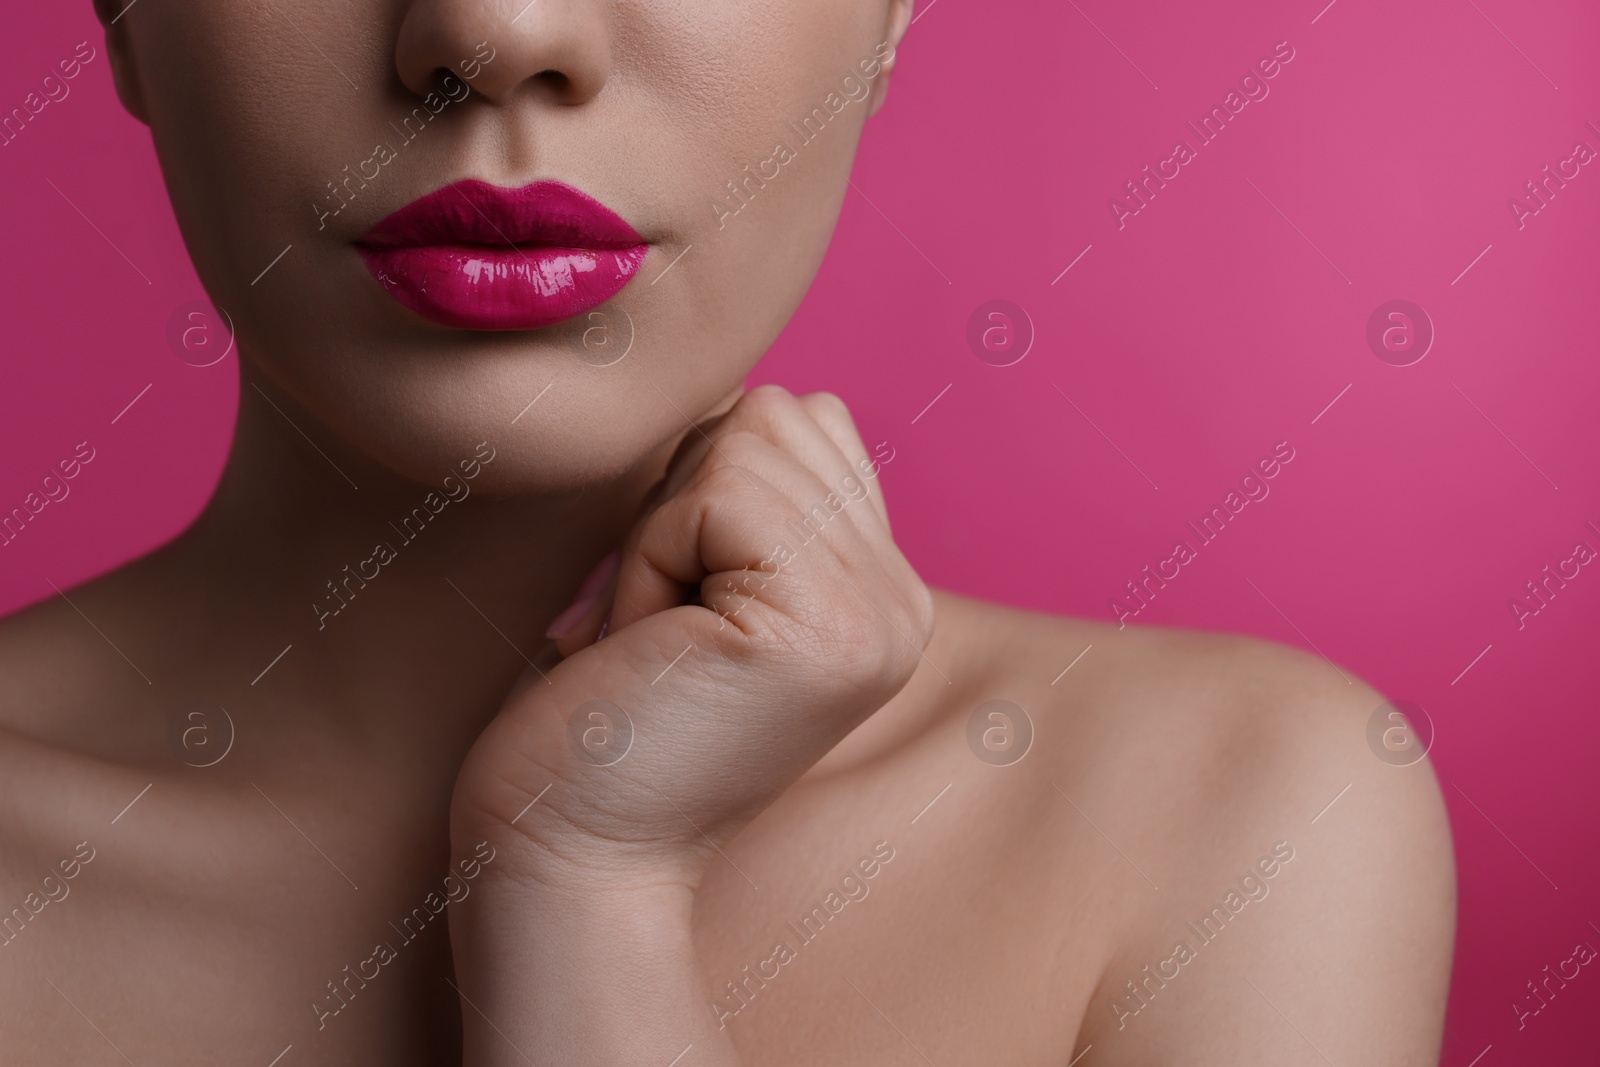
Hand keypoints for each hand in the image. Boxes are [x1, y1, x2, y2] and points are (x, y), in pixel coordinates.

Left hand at [449, 384, 933, 890]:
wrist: (576, 855)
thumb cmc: (607, 717)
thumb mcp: (709, 584)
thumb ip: (765, 500)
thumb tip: (764, 404)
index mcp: (881, 594)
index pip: (806, 422)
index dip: (700, 490)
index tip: (680, 607)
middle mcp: (901, 605)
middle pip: (776, 414)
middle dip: (680, 503)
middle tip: (663, 626)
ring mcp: (877, 616)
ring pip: (746, 439)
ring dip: (661, 530)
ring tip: (659, 636)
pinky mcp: (825, 626)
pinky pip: (714, 495)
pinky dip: (649, 557)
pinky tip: (650, 646)